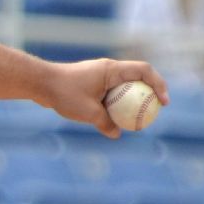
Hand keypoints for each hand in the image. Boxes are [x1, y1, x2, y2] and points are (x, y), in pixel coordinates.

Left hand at [40, 59, 169, 137]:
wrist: (40, 83)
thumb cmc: (64, 93)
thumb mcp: (88, 112)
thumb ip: (105, 123)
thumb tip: (116, 134)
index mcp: (112, 70)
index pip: (144, 70)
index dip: (159, 84)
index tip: (163, 102)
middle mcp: (108, 70)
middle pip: (138, 79)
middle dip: (149, 94)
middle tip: (154, 112)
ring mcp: (100, 76)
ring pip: (124, 87)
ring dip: (132, 101)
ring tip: (136, 120)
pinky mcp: (92, 84)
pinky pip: (111, 93)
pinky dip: (117, 103)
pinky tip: (114, 120)